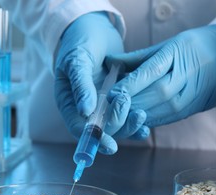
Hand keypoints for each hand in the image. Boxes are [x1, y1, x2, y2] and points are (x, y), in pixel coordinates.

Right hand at [55, 12, 148, 154]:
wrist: (94, 28)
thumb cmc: (80, 41)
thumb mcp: (77, 60)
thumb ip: (81, 85)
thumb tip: (85, 111)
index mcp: (70, 102)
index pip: (79, 128)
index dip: (94, 139)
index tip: (110, 145)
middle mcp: (86, 108)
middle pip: (101, 130)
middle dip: (117, 126)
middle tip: (131, 109)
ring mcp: (102, 105)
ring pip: (116, 125)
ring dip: (129, 125)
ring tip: (141, 116)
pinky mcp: (117, 99)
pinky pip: (126, 115)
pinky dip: (135, 121)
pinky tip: (145, 122)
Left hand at [106, 25, 215, 126]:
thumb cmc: (193, 46)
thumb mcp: (166, 45)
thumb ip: (137, 58)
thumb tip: (111, 62)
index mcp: (175, 56)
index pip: (148, 74)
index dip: (128, 86)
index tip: (111, 94)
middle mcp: (183, 77)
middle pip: (151, 96)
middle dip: (128, 105)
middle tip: (110, 111)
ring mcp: (189, 95)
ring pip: (158, 111)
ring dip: (136, 117)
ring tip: (119, 119)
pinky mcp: (192, 109)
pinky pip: (166, 118)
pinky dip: (149, 121)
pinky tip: (136, 121)